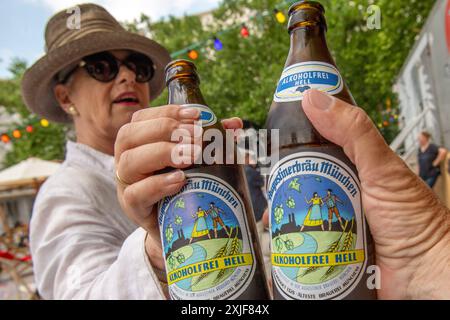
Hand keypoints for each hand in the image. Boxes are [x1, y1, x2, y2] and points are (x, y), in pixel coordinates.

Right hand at [114, 105, 242, 269]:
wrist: (177, 224)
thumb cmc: (185, 183)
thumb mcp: (198, 160)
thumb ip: (213, 140)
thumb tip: (235, 124)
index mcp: (138, 142)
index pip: (142, 118)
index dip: (167, 113)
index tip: (196, 115)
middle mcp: (127, 159)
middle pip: (129, 136)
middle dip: (164, 130)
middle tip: (197, 137)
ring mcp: (126, 184)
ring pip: (128, 162)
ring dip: (162, 154)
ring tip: (192, 156)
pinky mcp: (132, 208)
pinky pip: (135, 194)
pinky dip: (157, 185)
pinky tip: (180, 180)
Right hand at [263, 89, 449, 298]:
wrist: (424, 273)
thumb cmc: (413, 219)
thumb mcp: (382, 167)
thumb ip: (353, 132)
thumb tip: (313, 98)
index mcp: (350, 167)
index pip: (313, 148)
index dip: (289, 144)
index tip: (265, 143)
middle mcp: (339, 191)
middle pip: (299, 182)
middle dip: (279, 184)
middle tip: (265, 186)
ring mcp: (332, 220)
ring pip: (296, 212)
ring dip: (280, 215)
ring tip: (268, 218)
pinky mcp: (328, 246)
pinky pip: (302, 241)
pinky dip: (288, 241)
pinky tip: (275, 241)